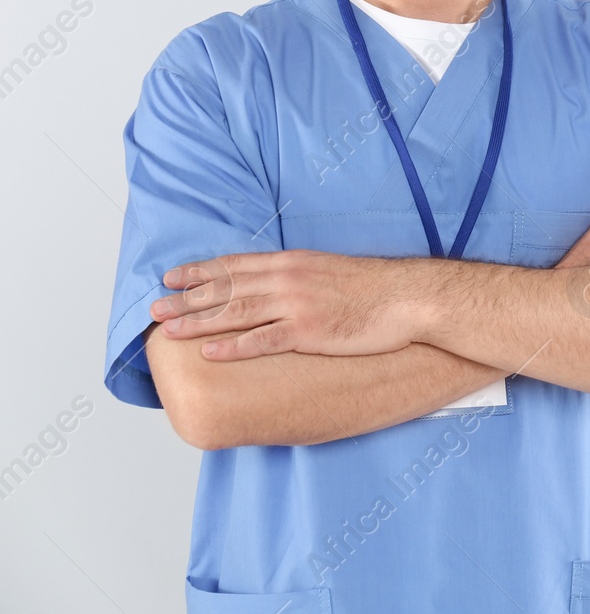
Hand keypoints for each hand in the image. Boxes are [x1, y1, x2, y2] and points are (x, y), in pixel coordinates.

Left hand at [148, 251, 425, 360]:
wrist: (408, 297)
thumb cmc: (376, 287)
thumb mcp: (331, 268)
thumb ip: (300, 275)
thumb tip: (277, 284)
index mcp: (293, 262)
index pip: (236, 264)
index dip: (201, 271)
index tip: (172, 276)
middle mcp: (289, 279)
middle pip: (227, 288)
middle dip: (187, 298)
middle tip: (155, 307)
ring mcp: (298, 305)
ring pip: (237, 312)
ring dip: (198, 321)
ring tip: (168, 330)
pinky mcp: (310, 331)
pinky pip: (263, 340)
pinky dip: (233, 345)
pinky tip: (209, 351)